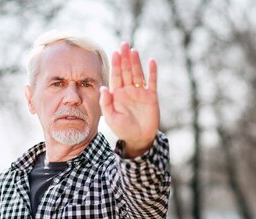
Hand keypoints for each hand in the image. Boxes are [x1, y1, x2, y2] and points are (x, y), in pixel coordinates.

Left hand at [99, 42, 158, 157]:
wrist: (139, 138)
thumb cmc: (123, 129)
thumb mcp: (111, 118)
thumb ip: (106, 103)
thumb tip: (103, 87)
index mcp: (117, 94)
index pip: (116, 76)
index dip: (116, 65)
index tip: (115, 53)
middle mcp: (128, 90)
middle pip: (126, 71)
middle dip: (125, 58)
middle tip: (124, 44)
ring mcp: (140, 92)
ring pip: (138, 74)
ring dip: (136, 62)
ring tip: (134, 51)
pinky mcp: (151, 96)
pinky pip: (152, 82)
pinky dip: (152, 72)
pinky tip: (152, 61)